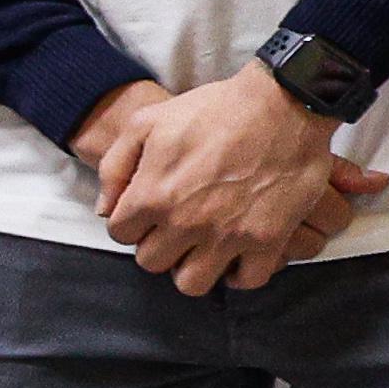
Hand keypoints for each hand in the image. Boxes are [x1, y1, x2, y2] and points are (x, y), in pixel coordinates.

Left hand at [73, 69, 388, 296]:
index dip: (130, 222)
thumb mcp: (146, 122)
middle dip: (157, 245)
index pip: (120, 234)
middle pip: (152, 262)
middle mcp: (186, 223)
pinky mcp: (268, 240)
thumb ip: (115, 166)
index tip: (147, 211)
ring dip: (191, 268)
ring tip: (200, 248)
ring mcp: (228, 236)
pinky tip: (236, 255)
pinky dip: (239, 273)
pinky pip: (247, 280)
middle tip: (173, 228)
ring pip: (192, 283)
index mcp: (153, 195)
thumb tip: (105, 209)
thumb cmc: (212, 108)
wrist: (283, 103)